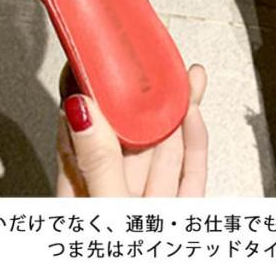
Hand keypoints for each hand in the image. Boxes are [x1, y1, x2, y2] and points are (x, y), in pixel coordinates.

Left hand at [56, 64, 207, 195]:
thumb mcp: (107, 208)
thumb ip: (99, 161)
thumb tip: (81, 108)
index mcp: (81, 197)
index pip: (80, 133)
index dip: (89, 93)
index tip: (95, 61)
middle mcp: (113, 199)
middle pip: (130, 136)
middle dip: (146, 97)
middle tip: (153, 64)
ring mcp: (149, 207)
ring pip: (164, 151)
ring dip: (178, 111)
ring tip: (186, 78)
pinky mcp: (180, 214)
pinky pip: (188, 173)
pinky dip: (194, 143)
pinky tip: (194, 116)